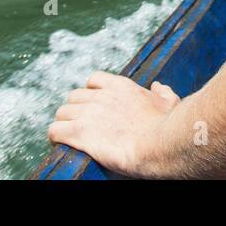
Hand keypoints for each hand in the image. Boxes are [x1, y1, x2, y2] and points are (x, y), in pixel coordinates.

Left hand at [47, 71, 180, 177]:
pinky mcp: (79, 133)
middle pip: (74, 97)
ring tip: (69, 136)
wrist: (159, 145)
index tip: (93, 105)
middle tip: (80, 124)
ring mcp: (88, 114)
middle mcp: (101, 96)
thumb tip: (158, 86)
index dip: (90, 92)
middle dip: (75, 109)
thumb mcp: (170, 102)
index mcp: (121, 86)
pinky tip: (60, 143)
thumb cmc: (167, 126)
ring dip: (64, 123)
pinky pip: (55, 131)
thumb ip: (163, 92)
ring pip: (62, 113)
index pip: (93, 80)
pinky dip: (55, 136)